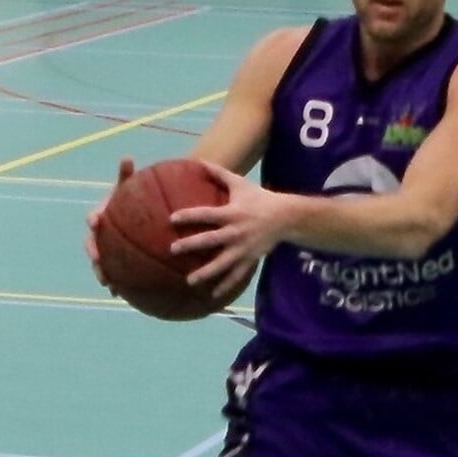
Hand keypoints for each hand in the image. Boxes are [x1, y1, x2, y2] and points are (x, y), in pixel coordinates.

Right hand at [84, 157, 135, 288]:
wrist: (134, 215)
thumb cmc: (131, 199)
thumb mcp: (128, 187)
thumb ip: (126, 175)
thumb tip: (127, 157)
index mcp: (101, 218)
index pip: (94, 219)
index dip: (93, 221)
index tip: (96, 222)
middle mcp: (100, 236)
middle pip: (93, 247)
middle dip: (94, 256)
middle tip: (98, 260)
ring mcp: (106, 250)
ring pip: (102, 264)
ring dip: (104, 275)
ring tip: (109, 285)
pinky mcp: (115, 262)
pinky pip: (116, 274)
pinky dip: (119, 285)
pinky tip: (125, 296)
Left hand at [167, 162, 276, 297]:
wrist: (285, 217)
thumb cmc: (259, 198)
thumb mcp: (240, 183)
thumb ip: (219, 173)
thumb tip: (198, 162)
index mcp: (231, 213)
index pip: (206, 214)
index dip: (189, 216)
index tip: (172, 219)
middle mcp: (235, 232)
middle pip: (210, 240)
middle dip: (191, 245)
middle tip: (172, 250)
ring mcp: (243, 248)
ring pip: (222, 263)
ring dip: (206, 272)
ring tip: (189, 281)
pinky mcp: (250, 259)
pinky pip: (236, 275)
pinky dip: (225, 285)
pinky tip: (213, 295)